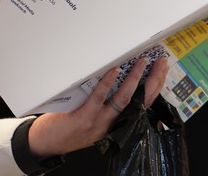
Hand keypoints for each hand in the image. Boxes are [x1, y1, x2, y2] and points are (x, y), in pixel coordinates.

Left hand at [26, 55, 169, 156]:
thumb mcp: (91, 120)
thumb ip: (102, 105)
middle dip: (154, 81)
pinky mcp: (84, 119)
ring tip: (143, 62)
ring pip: (123, 99)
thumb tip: (113, 76)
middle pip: (140, 101)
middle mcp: (111, 124)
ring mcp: (98, 122)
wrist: (44, 144)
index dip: (155, 87)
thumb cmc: (65, 129)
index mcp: (115, 123)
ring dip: (135, 79)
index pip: (142, 104)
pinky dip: (107, 83)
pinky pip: (99, 98)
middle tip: (162, 62)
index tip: (163, 71)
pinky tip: (115, 71)